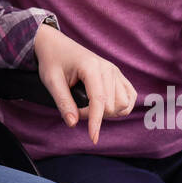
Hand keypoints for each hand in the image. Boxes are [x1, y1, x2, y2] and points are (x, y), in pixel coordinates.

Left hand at [33, 22, 135, 143]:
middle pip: (113, 105)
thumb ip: (63, 102)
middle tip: (76, 110)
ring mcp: (115, 70)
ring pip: (124, 103)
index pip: (99, 100)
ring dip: (109, 113)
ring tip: (90, 108)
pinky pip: (130, 96)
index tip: (93, 138)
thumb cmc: (52, 60)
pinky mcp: (117, 74)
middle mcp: (108, 68)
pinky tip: (106, 107)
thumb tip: (73, 123)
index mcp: (91, 66)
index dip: (96, 121)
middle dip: (96, 116)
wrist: (55, 44)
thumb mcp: (51, 81)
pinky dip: (121, 106)